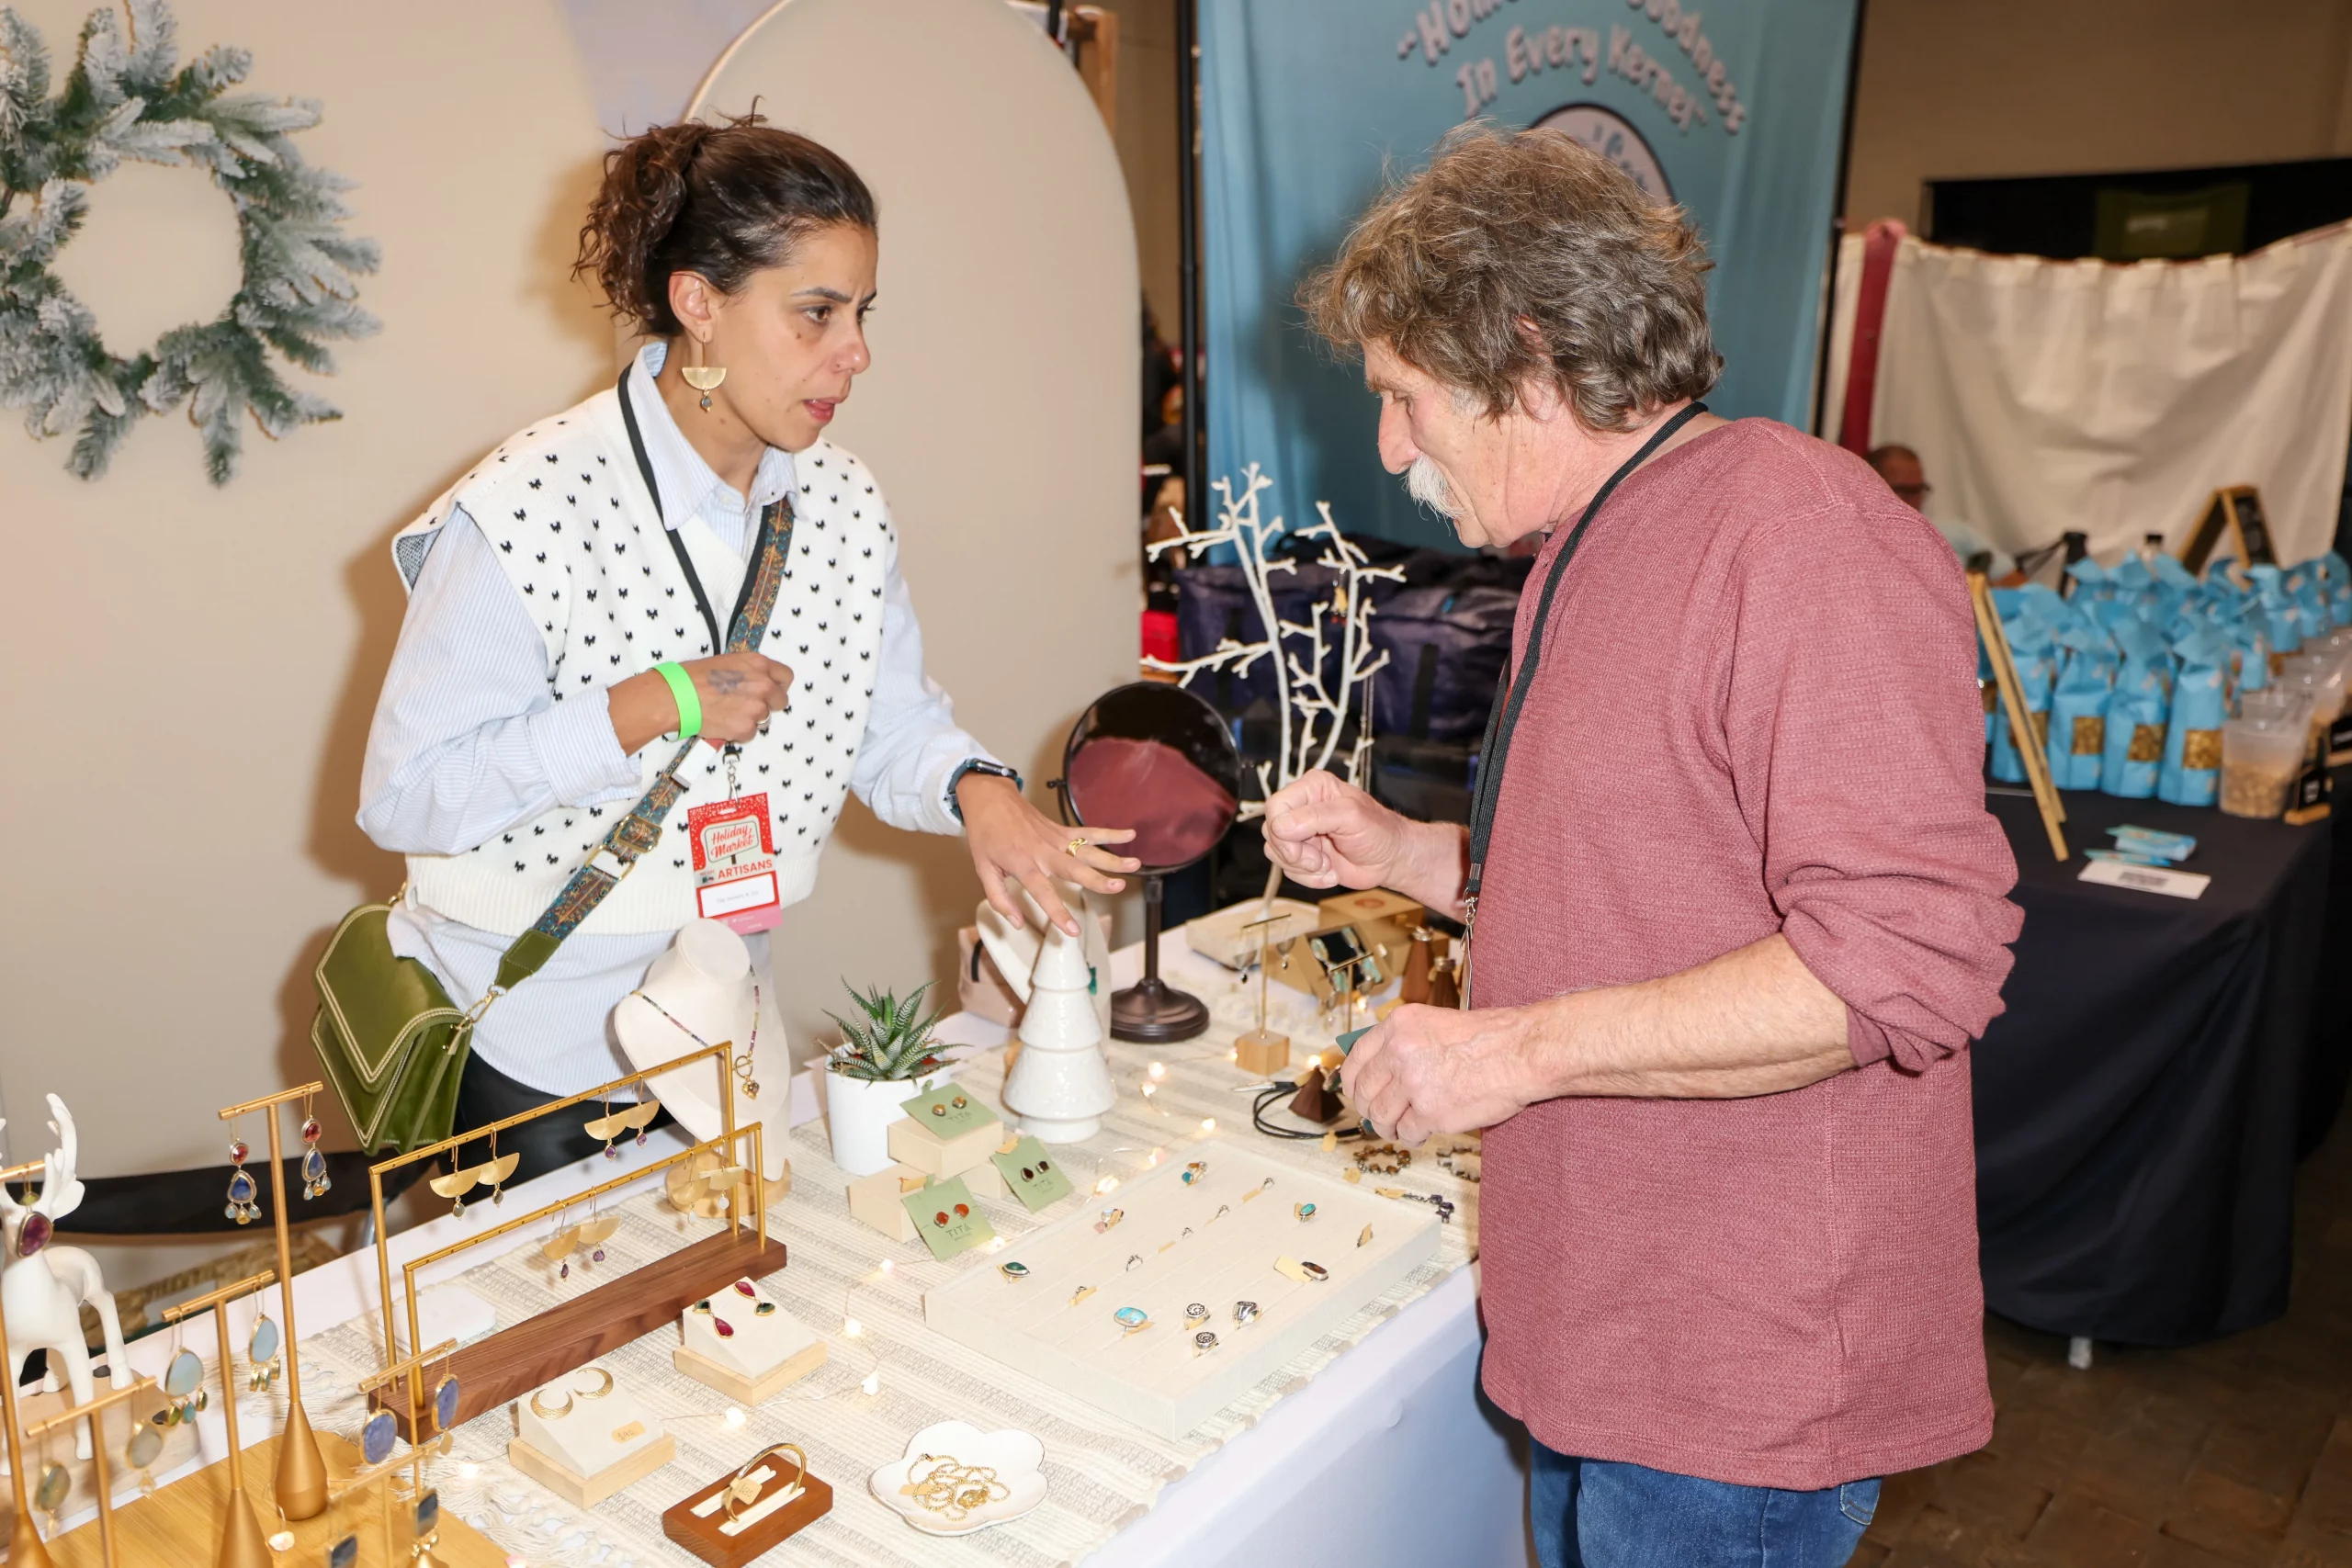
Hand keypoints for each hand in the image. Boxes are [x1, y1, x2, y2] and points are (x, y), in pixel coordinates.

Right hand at [609, 652, 793, 751]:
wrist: (677, 696)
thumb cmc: (694, 676)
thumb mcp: (728, 662)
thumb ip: (748, 671)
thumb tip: (755, 681)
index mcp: (758, 664)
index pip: (786, 677)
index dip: (778, 685)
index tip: (769, 691)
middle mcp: (763, 685)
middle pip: (780, 701)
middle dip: (767, 705)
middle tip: (747, 706)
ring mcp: (757, 708)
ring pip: (765, 719)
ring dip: (751, 719)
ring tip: (729, 714)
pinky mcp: (746, 728)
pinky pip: (751, 733)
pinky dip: (739, 732)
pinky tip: (723, 723)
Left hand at [957, 773, 1138, 936]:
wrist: (989, 799)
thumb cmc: (985, 835)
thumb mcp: (983, 870)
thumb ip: (1000, 899)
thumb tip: (1017, 923)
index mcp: (1022, 864)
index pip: (1043, 892)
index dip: (1058, 912)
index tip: (1072, 931)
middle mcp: (1042, 851)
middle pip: (1074, 868)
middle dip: (1097, 879)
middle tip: (1117, 888)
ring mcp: (1054, 838)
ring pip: (1087, 850)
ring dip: (1112, 857)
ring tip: (1134, 865)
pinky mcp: (1060, 829)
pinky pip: (1088, 832)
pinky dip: (1109, 833)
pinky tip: (1129, 835)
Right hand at [1261, 769, 1411, 888]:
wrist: (1390, 860)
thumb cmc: (1379, 832)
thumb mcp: (1351, 817)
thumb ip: (1316, 816)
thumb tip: (1282, 826)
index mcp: (1312, 787)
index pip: (1276, 806)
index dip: (1282, 830)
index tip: (1303, 844)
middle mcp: (1302, 807)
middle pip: (1271, 831)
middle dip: (1295, 853)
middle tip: (1320, 860)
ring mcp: (1300, 832)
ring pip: (1275, 852)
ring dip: (1303, 868)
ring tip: (1328, 866)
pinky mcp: (1302, 854)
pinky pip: (1287, 869)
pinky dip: (1308, 878)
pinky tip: (1330, 873)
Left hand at [1346, 1003, 1534, 1144]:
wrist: (1520, 1052)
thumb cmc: (1489, 1037)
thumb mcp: (1436, 1023)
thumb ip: (1405, 1043)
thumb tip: (1380, 1070)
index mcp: (1398, 1026)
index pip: (1355, 1057)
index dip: (1351, 1081)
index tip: (1355, 1092)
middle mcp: (1400, 1053)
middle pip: (1364, 1091)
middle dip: (1368, 1108)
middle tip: (1379, 1116)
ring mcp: (1414, 1084)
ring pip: (1380, 1116)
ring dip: (1387, 1127)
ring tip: (1399, 1128)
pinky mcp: (1431, 1113)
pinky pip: (1407, 1132)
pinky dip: (1413, 1136)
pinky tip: (1423, 1131)